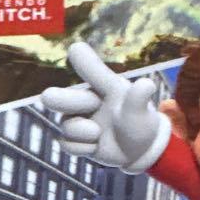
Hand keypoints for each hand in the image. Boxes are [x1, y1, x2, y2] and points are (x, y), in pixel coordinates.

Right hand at [40, 43, 170, 172]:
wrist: (138, 150)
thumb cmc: (139, 122)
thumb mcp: (140, 110)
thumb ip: (138, 97)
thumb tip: (147, 84)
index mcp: (100, 84)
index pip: (87, 65)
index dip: (80, 58)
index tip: (75, 50)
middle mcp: (83, 98)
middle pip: (56, 96)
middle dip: (61, 100)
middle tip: (51, 99)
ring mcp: (76, 119)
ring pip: (65, 125)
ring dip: (82, 133)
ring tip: (98, 134)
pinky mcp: (74, 139)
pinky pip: (66, 144)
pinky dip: (82, 148)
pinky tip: (94, 146)